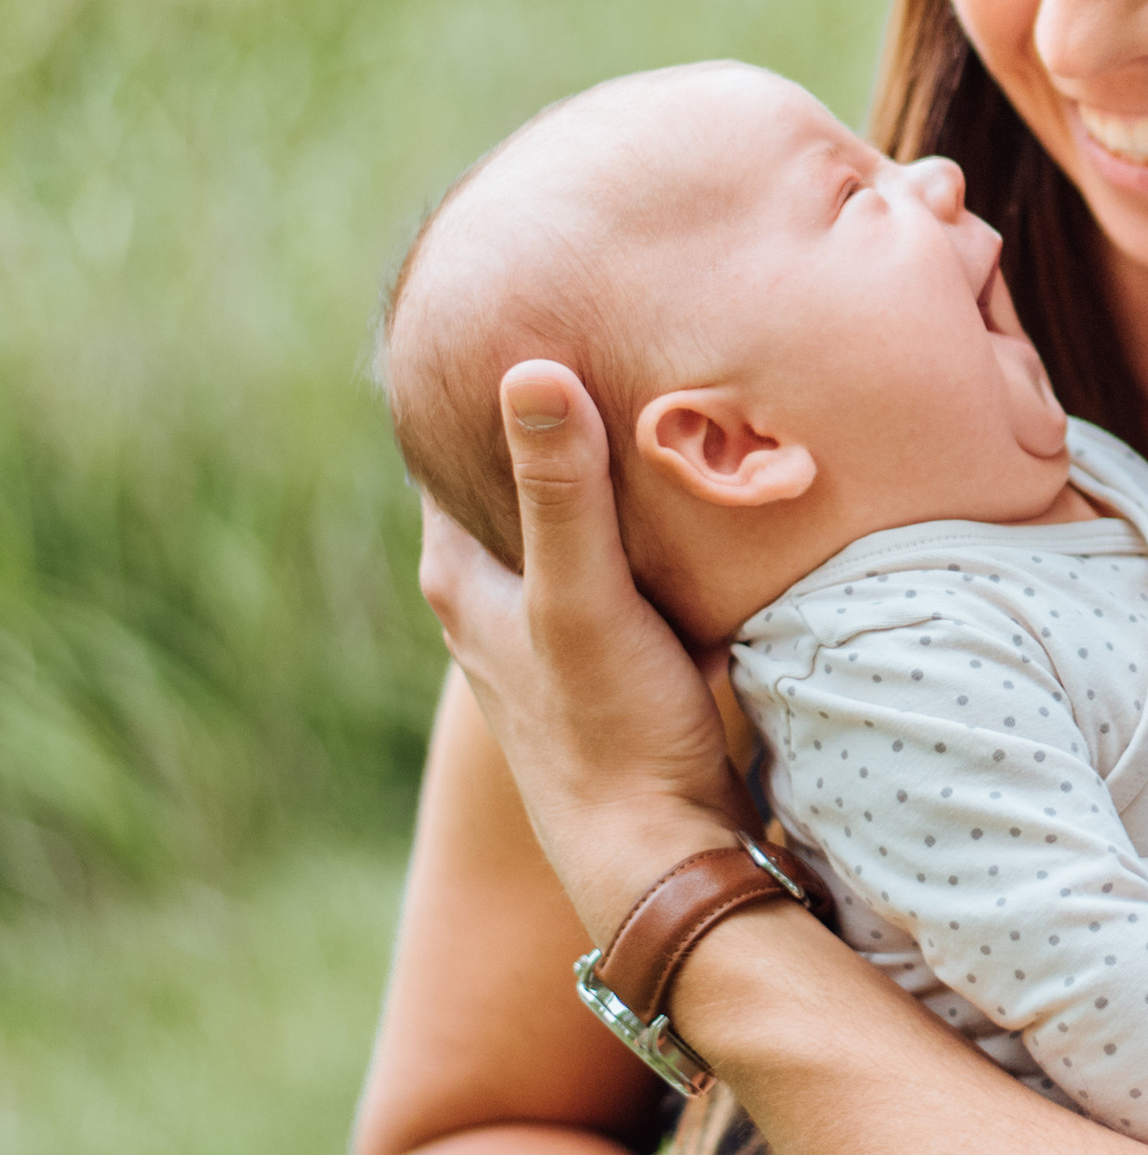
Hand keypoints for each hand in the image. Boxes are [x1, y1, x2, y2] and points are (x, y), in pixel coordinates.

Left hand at [416, 357, 743, 944]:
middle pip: (514, 473)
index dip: (488, 375)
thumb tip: (531, 368)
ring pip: (570, 517)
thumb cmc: (611, 732)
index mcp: (458, 573)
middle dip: (558, 411)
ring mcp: (550, 625)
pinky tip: (692, 487)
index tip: (535, 300)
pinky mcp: (609, 650)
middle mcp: (490, 596)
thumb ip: (558, 489)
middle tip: (612, 327)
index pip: (448, 441)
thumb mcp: (583, 599)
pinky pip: (621, 554)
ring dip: (607, 467)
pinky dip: (645, 516)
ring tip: (659, 385)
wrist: (662, 854)